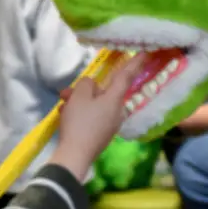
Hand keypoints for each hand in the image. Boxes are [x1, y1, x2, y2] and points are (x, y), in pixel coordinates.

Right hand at [51, 53, 146, 180]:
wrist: (75, 156)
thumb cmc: (79, 123)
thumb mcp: (79, 97)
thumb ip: (86, 84)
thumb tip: (91, 86)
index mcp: (115, 100)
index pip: (126, 76)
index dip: (134, 62)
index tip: (145, 51)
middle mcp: (117, 111)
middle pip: (103, 92)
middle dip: (84, 91)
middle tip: (65, 94)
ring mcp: (110, 125)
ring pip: (95, 105)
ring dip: (78, 103)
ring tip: (62, 108)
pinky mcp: (102, 135)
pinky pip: (93, 117)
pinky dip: (80, 115)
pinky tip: (65, 118)